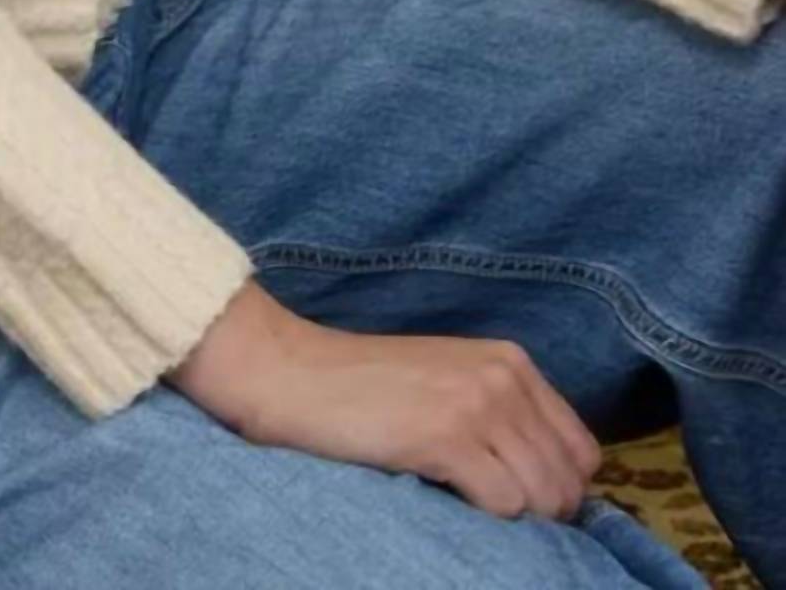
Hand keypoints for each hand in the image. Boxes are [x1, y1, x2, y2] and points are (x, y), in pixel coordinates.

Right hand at [167, 280, 600, 521]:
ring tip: (461, 501)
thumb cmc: (364, 386)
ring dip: (510, 517)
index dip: (557, 486)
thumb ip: (501, 412)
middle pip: (568, 481)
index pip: (582, 451)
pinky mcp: (449, 437)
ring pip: (543, 499)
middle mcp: (504, 377)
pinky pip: (505, 506)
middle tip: (485, 508)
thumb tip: (552, 485)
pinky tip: (442, 494)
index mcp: (510, 360)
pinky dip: (482, 517)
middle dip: (540, 511)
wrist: (295, 373)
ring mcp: (478, 405)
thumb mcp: (448, 380)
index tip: (518, 497)